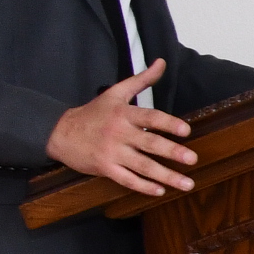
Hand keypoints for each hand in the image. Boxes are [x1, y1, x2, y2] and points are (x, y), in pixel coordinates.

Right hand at [47, 64, 191, 196]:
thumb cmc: (93, 113)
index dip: (168, 123)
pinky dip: (143, 187)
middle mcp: (119, 133)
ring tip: (187, 183)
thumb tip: (161, 62)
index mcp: (123, 113)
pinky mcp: (105, 168)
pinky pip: (127, 179)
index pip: (150, 117)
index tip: (186, 130)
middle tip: (192, 159)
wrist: (60, 132)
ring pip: (143, 166)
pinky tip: (160, 191)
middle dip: (172, 152)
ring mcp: (112, 152)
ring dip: (166, 176)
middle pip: (149, 144)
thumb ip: (141, 80)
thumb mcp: (115, 93)